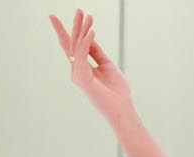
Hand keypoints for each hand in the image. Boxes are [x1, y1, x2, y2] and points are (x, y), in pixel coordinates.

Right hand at [50, 9, 134, 124]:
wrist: (122, 109)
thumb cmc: (117, 91)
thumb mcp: (108, 65)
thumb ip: (97, 52)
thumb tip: (91, 36)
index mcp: (82, 68)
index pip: (74, 46)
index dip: (70, 31)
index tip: (71, 17)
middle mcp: (76, 70)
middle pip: (72, 43)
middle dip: (75, 25)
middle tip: (78, 9)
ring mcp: (77, 74)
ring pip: (76, 46)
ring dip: (82, 29)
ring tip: (87, 15)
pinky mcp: (82, 77)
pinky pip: (82, 54)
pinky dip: (87, 41)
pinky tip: (92, 31)